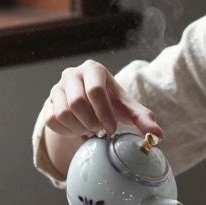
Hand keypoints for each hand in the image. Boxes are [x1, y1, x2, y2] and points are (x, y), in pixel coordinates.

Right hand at [46, 60, 162, 139]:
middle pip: (77, 102)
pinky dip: (67, 132)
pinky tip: (78, 130)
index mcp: (93, 69)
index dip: (104, 114)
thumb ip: (143, 119)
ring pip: (62, 113)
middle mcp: (72, 74)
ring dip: (79, 128)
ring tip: (90, 130)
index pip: (95, 90)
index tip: (111, 129)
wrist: (91, 105)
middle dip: (91, 122)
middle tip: (100, 130)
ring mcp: (57, 87)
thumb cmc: (112, 103)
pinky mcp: (48, 102)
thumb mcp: (128, 108)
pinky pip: (52, 121)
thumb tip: (157, 135)